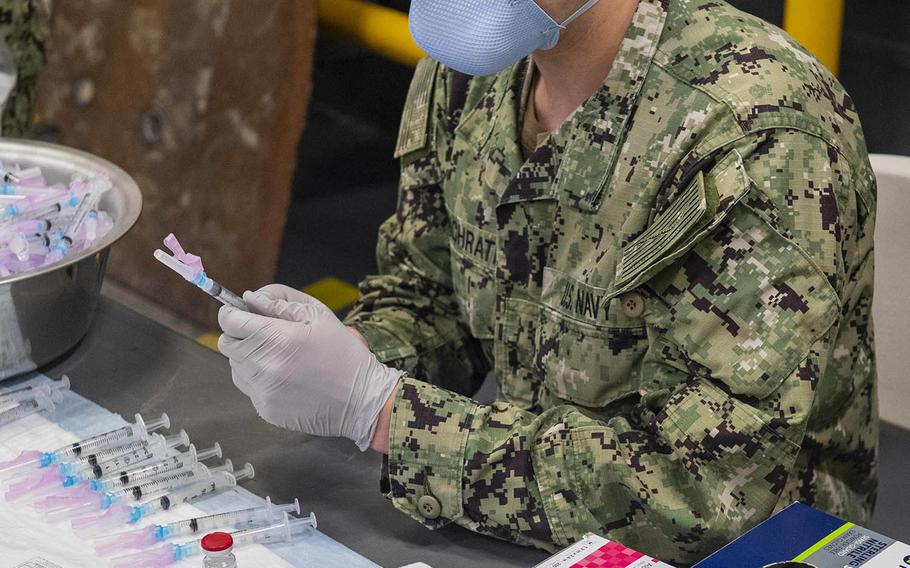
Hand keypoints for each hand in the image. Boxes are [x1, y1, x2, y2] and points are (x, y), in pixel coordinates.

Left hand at [217, 284, 402, 450]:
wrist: (361, 400)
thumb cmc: (344, 354)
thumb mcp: (319, 314)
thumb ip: (280, 301)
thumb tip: (251, 298)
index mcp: (277, 339)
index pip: (229, 320)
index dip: (234, 313)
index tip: (244, 313)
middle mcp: (264, 366)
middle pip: (227, 343)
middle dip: (242, 334)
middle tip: (268, 335)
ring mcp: (262, 391)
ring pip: (235, 365)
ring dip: (249, 357)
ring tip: (280, 357)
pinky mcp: (265, 409)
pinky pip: (248, 386)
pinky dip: (259, 378)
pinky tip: (285, 376)